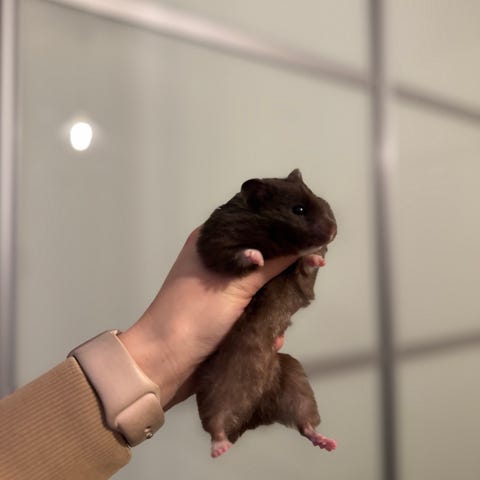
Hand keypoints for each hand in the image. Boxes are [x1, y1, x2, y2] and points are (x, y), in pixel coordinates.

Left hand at [119, 228, 322, 408]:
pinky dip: (265, 321)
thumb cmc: (194, 314)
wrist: (164, 363)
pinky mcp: (226, 314)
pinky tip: (275, 334)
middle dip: (285, 266)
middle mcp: (217, 261)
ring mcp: (221, 289)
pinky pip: (254, 310)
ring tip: (297, 301)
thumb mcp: (236, 285)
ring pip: (260, 285)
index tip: (310, 230)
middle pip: (261, 255)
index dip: (281, 227)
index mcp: (212, 242)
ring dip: (277, 299)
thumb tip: (308, 244)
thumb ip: (273, 264)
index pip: (253, 224)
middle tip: (314, 266)